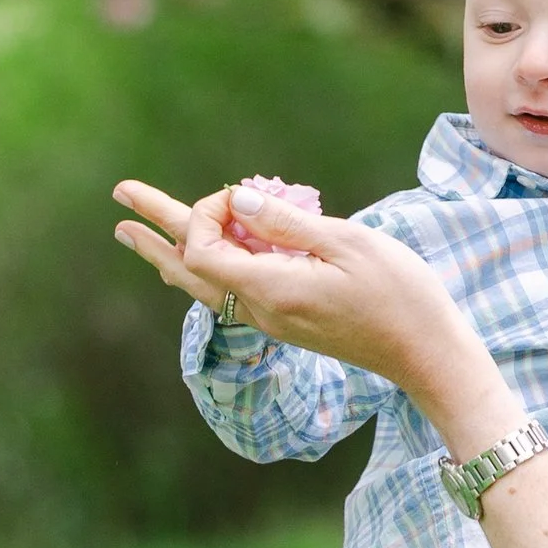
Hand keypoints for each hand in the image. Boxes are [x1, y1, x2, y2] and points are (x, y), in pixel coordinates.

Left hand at [122, 178, 502, 430]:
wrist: (426, 354)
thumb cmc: (400, 294)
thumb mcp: (350, 244)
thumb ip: (289, 224)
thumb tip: (240, 202)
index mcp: (271, 290)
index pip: (204, 249)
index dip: (208, 213)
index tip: (246, 194)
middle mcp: (260, 310)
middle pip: (189, 270)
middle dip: (155, 231)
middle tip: (120, 199)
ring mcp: (272, 320)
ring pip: (203, 286)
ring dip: (168, 254)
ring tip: (134, 235)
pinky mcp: (287, 321)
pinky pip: (228, 291)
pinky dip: (204, 267)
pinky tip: (195, 261)